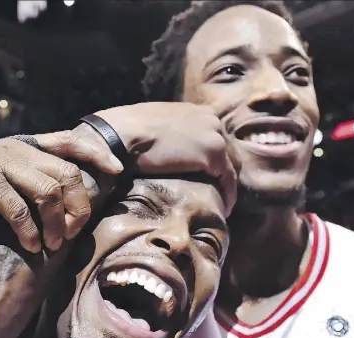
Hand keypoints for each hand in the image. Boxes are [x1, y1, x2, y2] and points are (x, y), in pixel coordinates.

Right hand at [0, 131, 122, 253]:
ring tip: (54, 243)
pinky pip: (18, 209)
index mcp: (28, 145)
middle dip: (78, 206)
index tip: (117, 171)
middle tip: (73, 232)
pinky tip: (32, 245)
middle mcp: (17, 149)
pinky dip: (30, 231)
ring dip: (56, 223)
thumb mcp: (11, 181)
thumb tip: (75, 203)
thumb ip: (38, 180)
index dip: (97, 154)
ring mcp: (0, 163)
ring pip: (48, 191)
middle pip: (67, 173)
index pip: (71, 141)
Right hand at [95, 102, 238, 213]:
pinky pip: (228, 179)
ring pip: (232, 166)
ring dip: (228, 185)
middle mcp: (210, 119)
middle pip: (229, 151)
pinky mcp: (213, 153)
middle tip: (220, 193)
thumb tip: (166, 149)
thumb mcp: (153, 126)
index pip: (215, 137)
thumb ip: (168, 134)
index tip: (211, 177)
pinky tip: (223, 209)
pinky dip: (228, 195)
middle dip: (226, 173)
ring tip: (222, 204)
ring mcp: (214, 135)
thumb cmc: (127, 132)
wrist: (121, 134)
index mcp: (196, 112)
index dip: (216, 159)